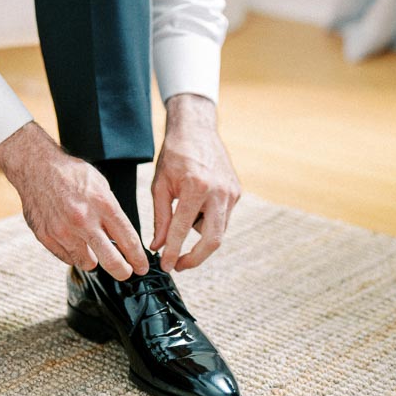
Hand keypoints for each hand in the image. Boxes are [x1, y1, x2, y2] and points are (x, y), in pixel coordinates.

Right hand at [0, 123, 148, 279]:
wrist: (35, 166)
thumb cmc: (70, 174)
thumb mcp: (100, 184)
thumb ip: (111, 211)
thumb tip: (121, 237)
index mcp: (102, 204)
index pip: (128, 240)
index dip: (138, 259)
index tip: (142, 267)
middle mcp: (83, 220)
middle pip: (111, 261)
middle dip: (123, 271)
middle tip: (126, 271)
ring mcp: (63, 231)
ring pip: (88, 264)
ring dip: (93, 257)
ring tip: (90, 244)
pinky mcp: (47, 237)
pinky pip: (67, 257)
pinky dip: (73, 252)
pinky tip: (71, 237)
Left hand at [150, 94, 240, 273]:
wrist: (197, 129)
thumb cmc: (175, 154)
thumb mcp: (161, 184)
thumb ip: (161, 218)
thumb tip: (158, 246)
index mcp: (196, 187)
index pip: (182, 230)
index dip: (173, 252)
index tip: (165, 266)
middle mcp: (218, 192)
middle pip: (212, 241)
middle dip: (195, 258)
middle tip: (179, 265)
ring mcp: (231, 192)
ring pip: (218, 230)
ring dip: (200, 236)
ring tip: (183, 219)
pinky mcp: (236, 192)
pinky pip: (222, 217)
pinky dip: (208, 220)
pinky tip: (196, 206)